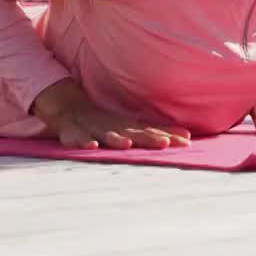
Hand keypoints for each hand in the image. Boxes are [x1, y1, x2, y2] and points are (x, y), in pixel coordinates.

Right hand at [31, 78, 191, 149]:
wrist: (68, 108)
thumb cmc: (106, 123)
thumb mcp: (131, 127)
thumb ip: (156, 132)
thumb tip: (188, 136)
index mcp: (127, 126)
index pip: (151, 131)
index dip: (169, 136)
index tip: (187, 141)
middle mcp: (113, 127)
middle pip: (134, 132)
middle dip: (149, 138)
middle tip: (165, 144)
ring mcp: (92, 129)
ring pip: (106, 135)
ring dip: (117, 139)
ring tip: (127, 144)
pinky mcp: (72, 133)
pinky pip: (76, 138)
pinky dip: (83, 142)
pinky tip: (91, 146)